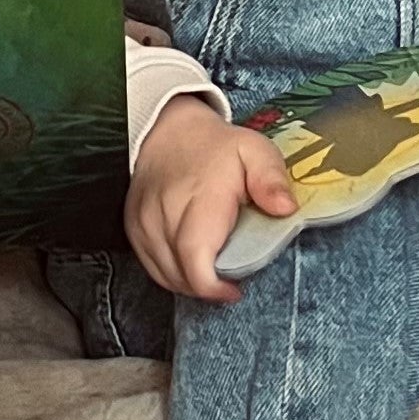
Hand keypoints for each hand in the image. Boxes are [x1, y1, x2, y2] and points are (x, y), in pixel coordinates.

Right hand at [128, 98, 298, 302]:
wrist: (168, 130)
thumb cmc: (217, 147)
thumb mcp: (256, 151)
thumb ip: (272, 179)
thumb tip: (285, 208)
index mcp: (200, 199)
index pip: (195, 258)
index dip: (213, 286)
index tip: (234, 289)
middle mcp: (164, 213)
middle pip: (182, 275)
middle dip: (209, 286)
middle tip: (231, 277)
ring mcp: (143, 222)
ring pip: (166, 276)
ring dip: (191, 283)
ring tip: (214, 270)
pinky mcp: (132, 228)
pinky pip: (152, 268)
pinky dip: (173, 274)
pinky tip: (192, 265)